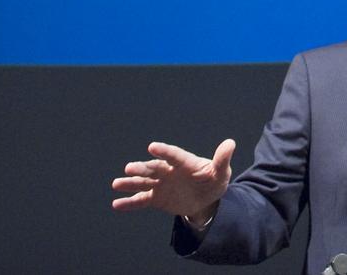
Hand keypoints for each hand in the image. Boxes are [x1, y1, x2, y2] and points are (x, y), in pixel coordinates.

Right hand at [111, 138, 235, 220]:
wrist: (204, 198)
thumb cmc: (213, 180)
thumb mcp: (220, 172)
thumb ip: (222, 160)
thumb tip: (230, 143)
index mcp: (185, 163)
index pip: (174, 155)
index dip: (164, 151)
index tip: (152, 147)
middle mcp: (169, 171)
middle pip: (155, 168)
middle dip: (143, 168)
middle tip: (129, 167)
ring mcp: (161, 184)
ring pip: (144, 182)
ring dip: (131, 182)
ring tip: (117, 183)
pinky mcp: (156, 197)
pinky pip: (141, 200)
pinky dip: (129, 202)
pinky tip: (116, 204)